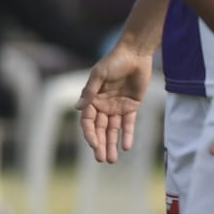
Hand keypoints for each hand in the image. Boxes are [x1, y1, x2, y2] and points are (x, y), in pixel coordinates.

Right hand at [77, 40, 153, 164]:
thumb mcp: (99, 75)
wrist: (135, 54)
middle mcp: (103, 105)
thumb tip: (78, 108)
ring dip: (112, 144)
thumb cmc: (113, 61)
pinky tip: (126, 147)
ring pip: (113, 130)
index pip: (88, 121)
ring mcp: (117, 107)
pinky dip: (127, 135)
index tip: (94, 144)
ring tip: (112, 159)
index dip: (90, 134)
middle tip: (102, 159)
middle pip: (100, 129)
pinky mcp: (131, 105)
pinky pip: (128, 123)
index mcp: (92, 99)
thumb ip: (90, 91)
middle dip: (101, 145)